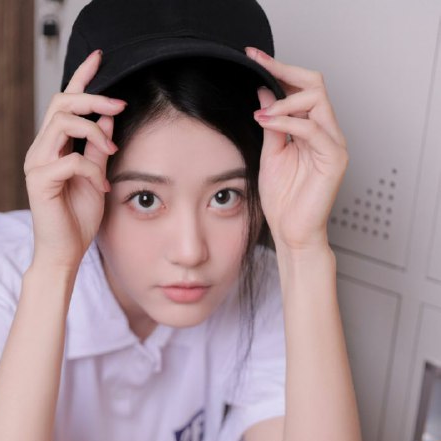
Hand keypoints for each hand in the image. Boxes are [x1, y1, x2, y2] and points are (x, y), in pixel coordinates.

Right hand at [24, 50, 126, 271]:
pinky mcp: (39, 180)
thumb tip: (107, 118)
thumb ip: (98, 148)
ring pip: (62, 123)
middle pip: (61, 104)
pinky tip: (100, 187)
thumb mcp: (95, 177)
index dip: (81, 77)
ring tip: (111, 151)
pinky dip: (91, 169)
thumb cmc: (78, 220)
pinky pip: (71, 159)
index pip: (65, 102)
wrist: (64, 253)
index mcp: (52, 146)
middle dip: (92, 97)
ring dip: (94, 132)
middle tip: (119, 105)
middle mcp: (40, 150)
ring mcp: (36, 163)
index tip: (99, 57)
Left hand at [246, 47, 347, 253]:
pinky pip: (312, 129)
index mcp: (312, 129)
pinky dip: (287, 121)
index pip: (302, 88)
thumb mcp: (270, 154)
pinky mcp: (334, 159)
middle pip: (315, 84)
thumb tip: (264, 93)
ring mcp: (333, 144)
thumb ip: (271, 124)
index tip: (255, 57)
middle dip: (285, 72)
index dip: (280, 70)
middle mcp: (326, 132)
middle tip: (259, 66)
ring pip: (317, 100)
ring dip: (285, 100)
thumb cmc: (283, 202)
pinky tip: (267, 123)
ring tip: (261, 113)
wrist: (291, 234)